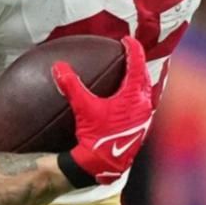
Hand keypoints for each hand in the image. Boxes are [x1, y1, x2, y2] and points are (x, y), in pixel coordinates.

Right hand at [53, 38, 153, 185]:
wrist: (104, 164)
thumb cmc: (96, 136)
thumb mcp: (83, 108)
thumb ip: (72, 86)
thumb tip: (58, 66)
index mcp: (133, 96)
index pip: (137, 65)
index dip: (133, 50)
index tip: (127, 40)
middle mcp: (144, 105)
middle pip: (145, 77)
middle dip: (139, 63)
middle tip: (132, 53)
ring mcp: (145, 117)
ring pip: (147, 91)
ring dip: (141, 80)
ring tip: (133, 72)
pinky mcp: (142, 127)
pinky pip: (145, 104)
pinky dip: (139, 95)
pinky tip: (130, 98)